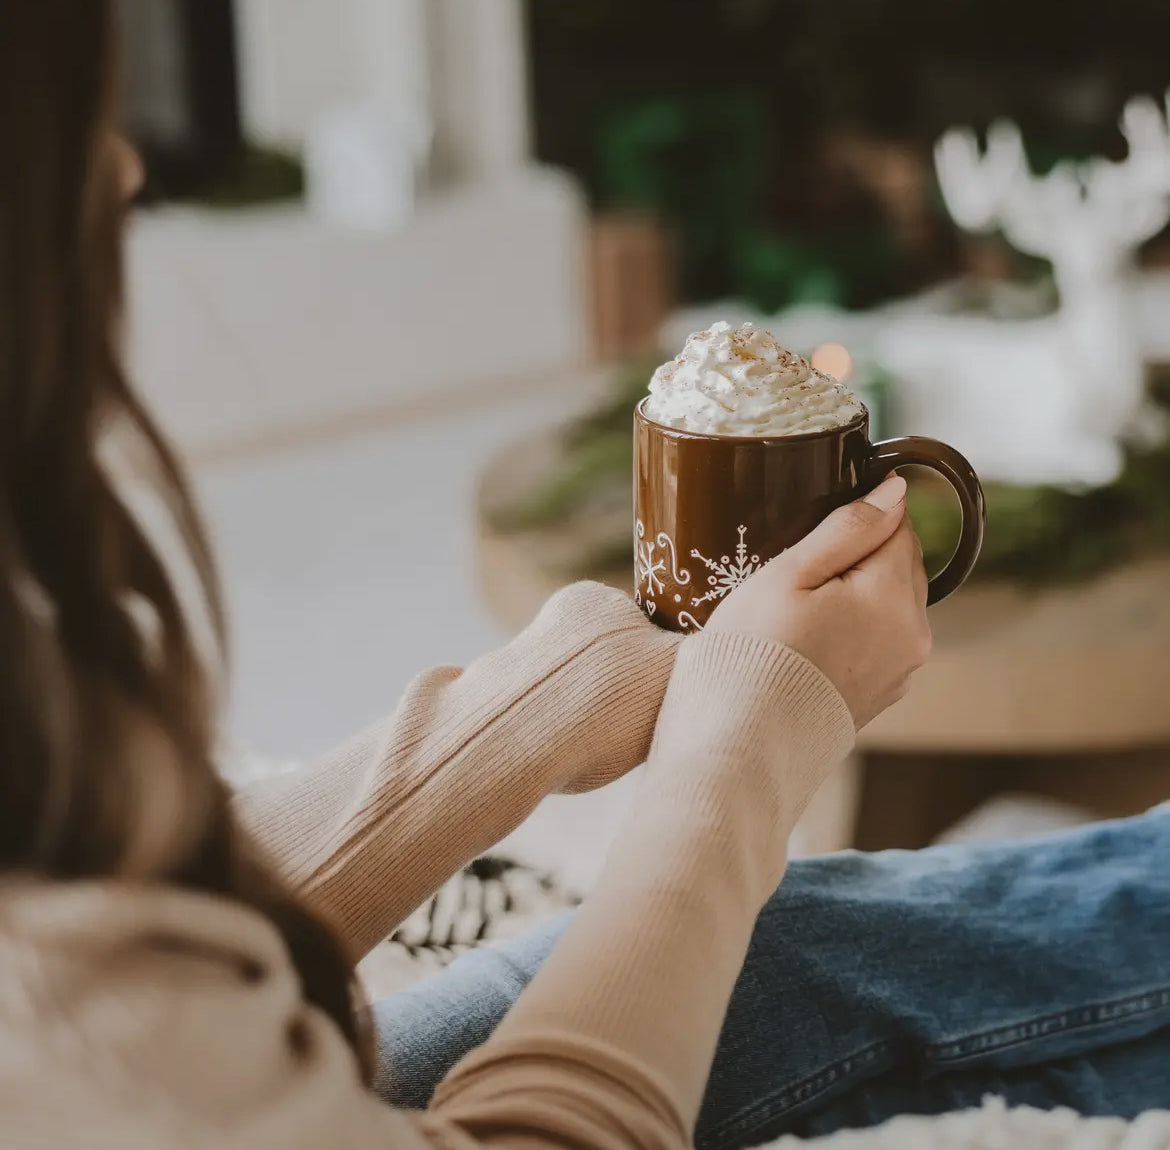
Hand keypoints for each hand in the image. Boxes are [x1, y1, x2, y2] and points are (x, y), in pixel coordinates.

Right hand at [705, 475, 929, 727]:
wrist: (743, 735)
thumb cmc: (755, 649)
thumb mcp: (790, 572)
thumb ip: (849, 527)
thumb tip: (897, 490)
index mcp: (893, 596)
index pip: (899, 528)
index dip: (857, 524)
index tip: (815, 537)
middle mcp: (913, 634)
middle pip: (902, 566)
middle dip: (864, 558)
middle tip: (803, 575)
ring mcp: (902, 670)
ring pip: (894, 605)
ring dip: (862, 595)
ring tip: (805, 611)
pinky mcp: (884, 694)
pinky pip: (882, 643)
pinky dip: (857, 632)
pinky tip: (814, 642)